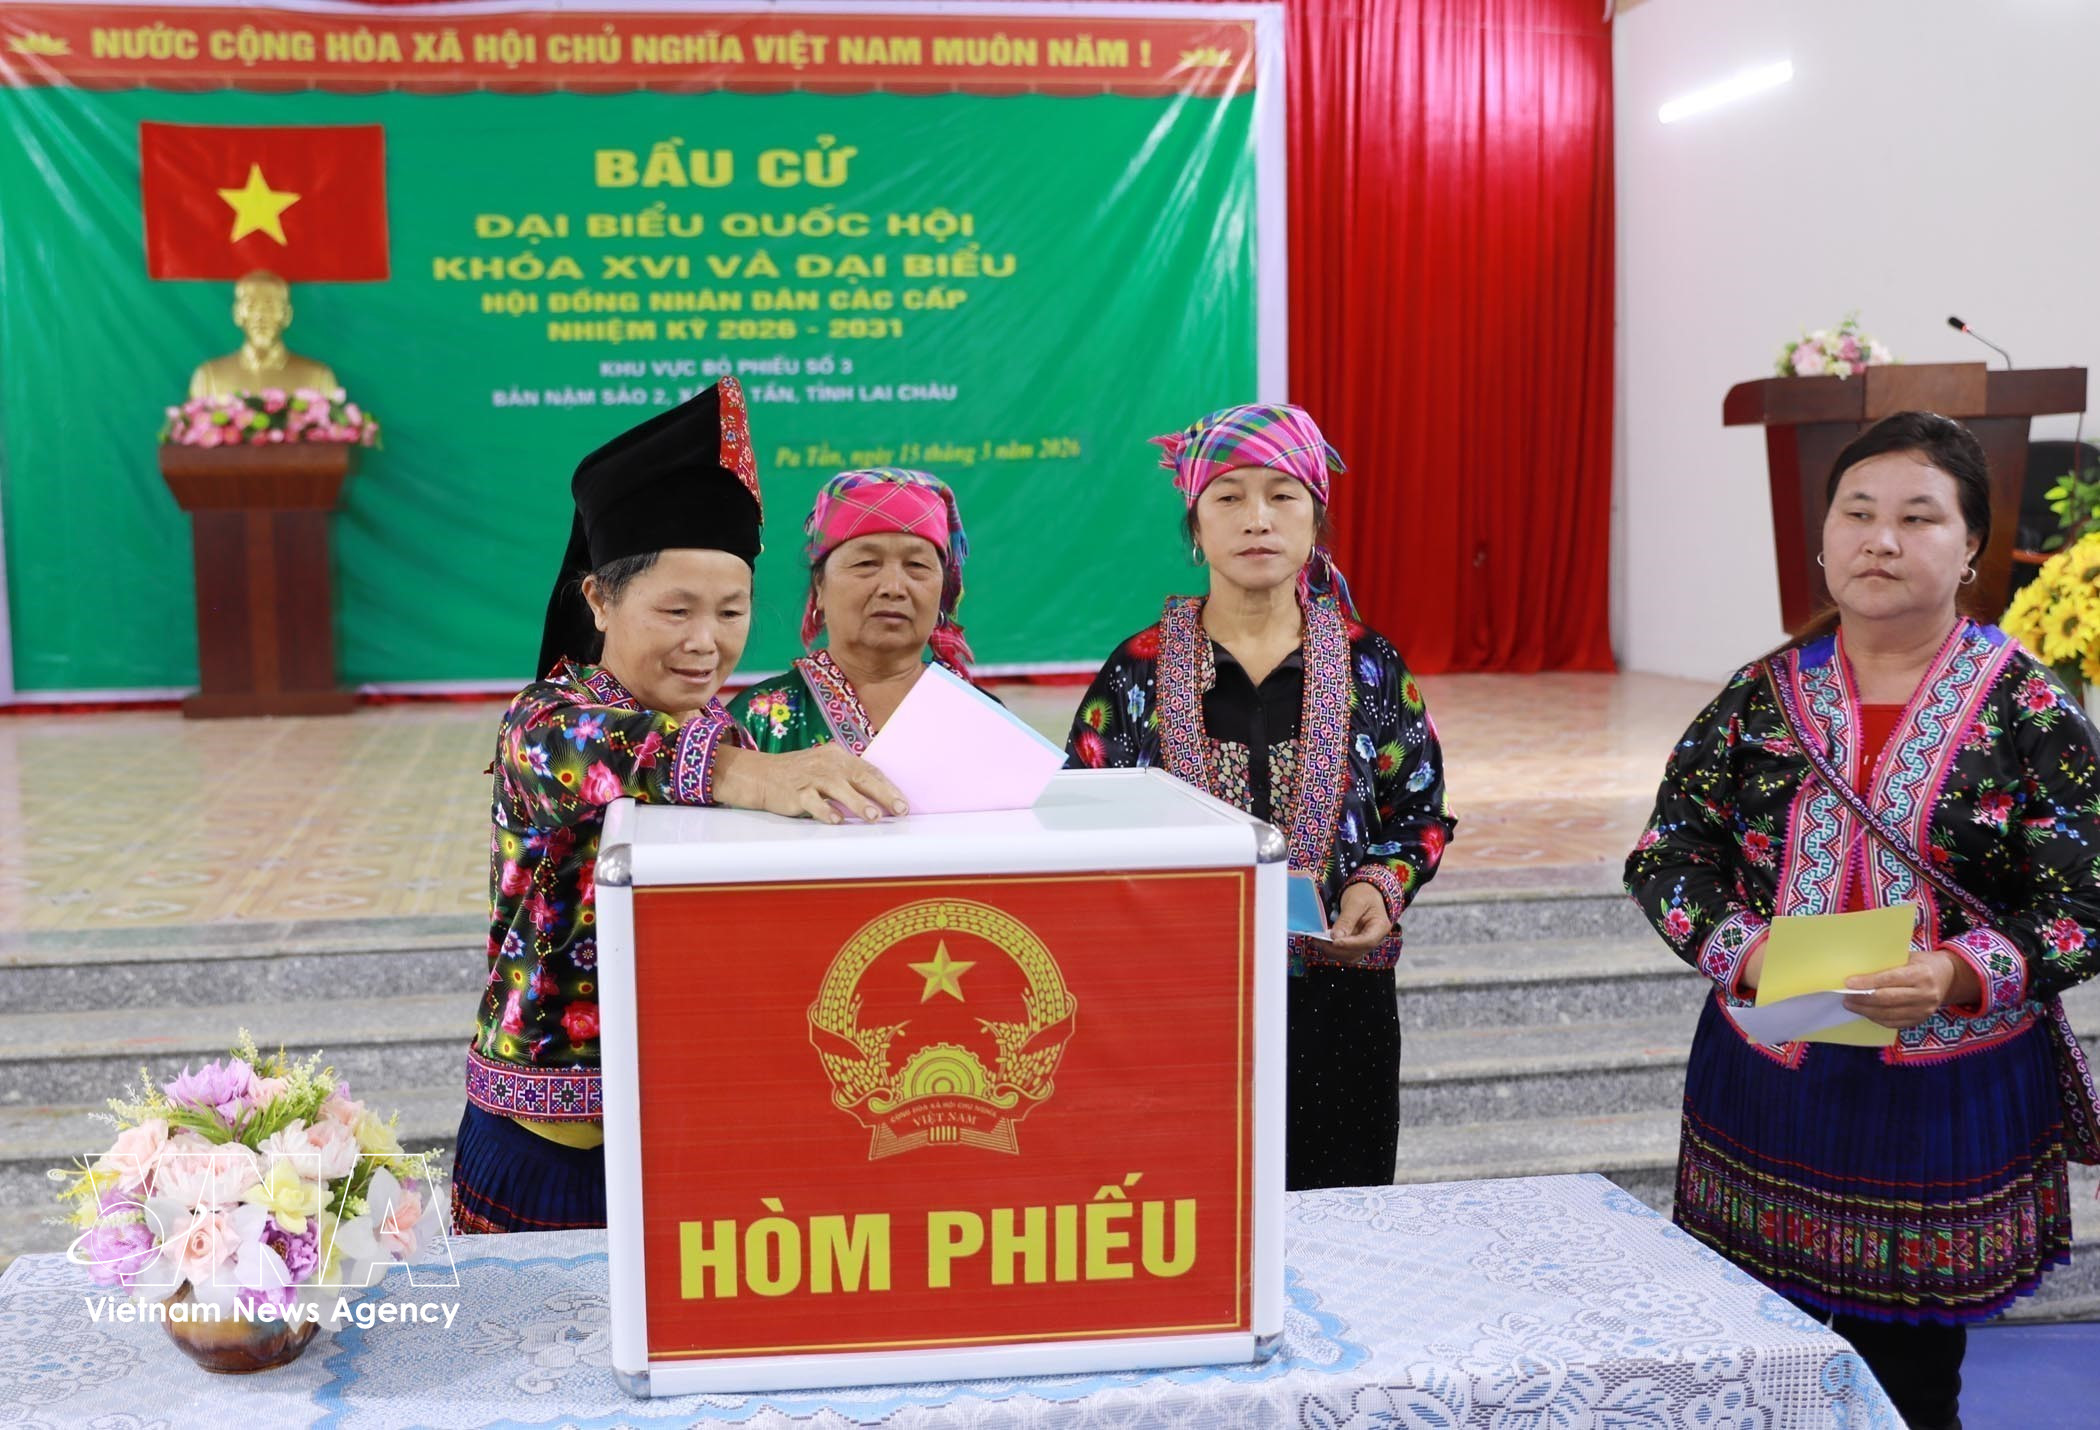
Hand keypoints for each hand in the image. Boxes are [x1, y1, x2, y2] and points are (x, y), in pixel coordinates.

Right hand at [712, 745, 908, 824]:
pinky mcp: (795, 791)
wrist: (760, 775)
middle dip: (882, 794)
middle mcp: (828, 763)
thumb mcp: (827, 770)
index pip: (869, 771)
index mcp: (839, 757)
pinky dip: (825, 811)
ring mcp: (811, 777)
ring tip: (874, 817)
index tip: (903, 804)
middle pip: (860, 777)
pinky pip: (812, 801)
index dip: (888, 787)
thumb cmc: (800, 776)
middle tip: (899, 810)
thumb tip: (880, 800)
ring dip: (857, 803)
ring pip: (838, 789)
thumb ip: (850, 780)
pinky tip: (836, 820)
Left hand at [1312, 882, 1393, 966]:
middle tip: (1318, 940)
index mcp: (1380, 927)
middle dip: (1336, 949)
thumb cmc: (1365, 894)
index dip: (1350, 944)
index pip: (1367, 941)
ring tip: (1317, 941)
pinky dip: (1332, 949)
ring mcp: (1364, 943)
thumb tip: (1336, 937)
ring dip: (1332, 951)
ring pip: (1348, 955)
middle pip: (1356, 952)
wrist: (1367, 893)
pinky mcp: (1355, 944)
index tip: (1334, 942)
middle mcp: (1374, 939)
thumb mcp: (1356, 902)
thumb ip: (1347, 919)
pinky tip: (1322, 942)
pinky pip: (1344, 952)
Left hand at [1842, 947, 1980, 1029]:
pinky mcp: (1921, 1020)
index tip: (1848, 983)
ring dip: (1866, 1011)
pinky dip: (1877, 1018)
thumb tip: (1857, 971)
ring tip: (1851, 1004)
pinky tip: (1866, 1012)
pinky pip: (1895, 1023)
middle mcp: (1926, 994)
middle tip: (1845, 996)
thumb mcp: (1908, 957)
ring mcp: (1925, 1010)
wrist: (1949, 977)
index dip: (1867, 983)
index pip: (1889, 979)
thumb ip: (1888, 965)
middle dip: (1862, 999)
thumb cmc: (1922, 963)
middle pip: (1887, 1000)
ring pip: (1889, 1014)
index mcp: (1921, 974)